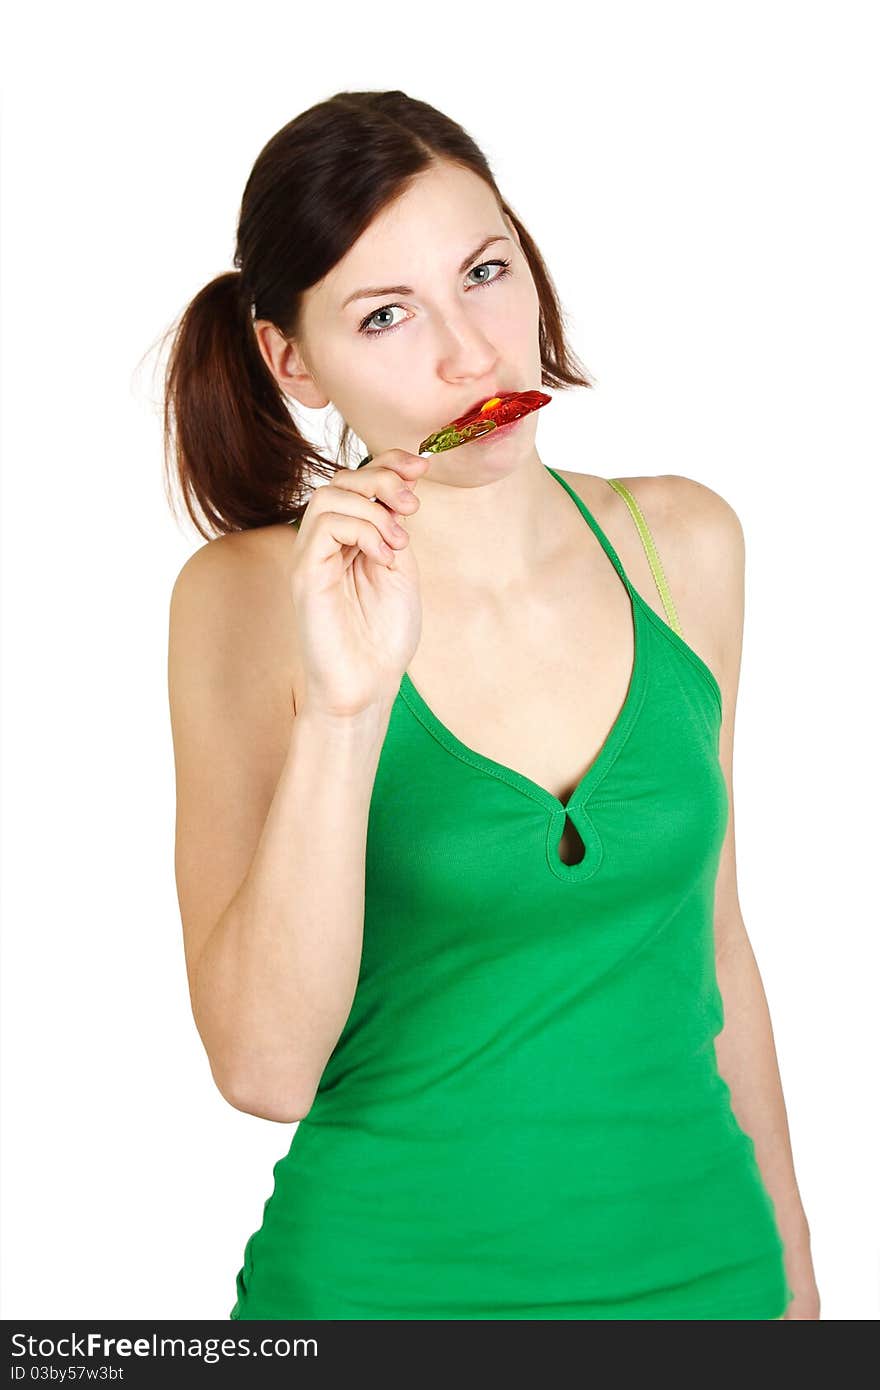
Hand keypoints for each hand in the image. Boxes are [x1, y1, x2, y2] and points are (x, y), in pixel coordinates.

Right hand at [288, 449, 429, 717]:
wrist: (368, 684)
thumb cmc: (383, 636)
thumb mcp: (401, 568)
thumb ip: (395, 528)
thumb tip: (404, 485)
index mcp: (350, 538)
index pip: (358, 479)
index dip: (389, 462)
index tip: (422, 466)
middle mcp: (325, 542)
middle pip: (341, 479)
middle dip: (383, 480)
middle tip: (412, 508)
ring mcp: (311, 556)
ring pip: (329, 495)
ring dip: (373, 509)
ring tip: (398, 544)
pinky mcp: (305, 574)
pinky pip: (324, 526)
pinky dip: (362, 530)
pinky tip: (383, 557)